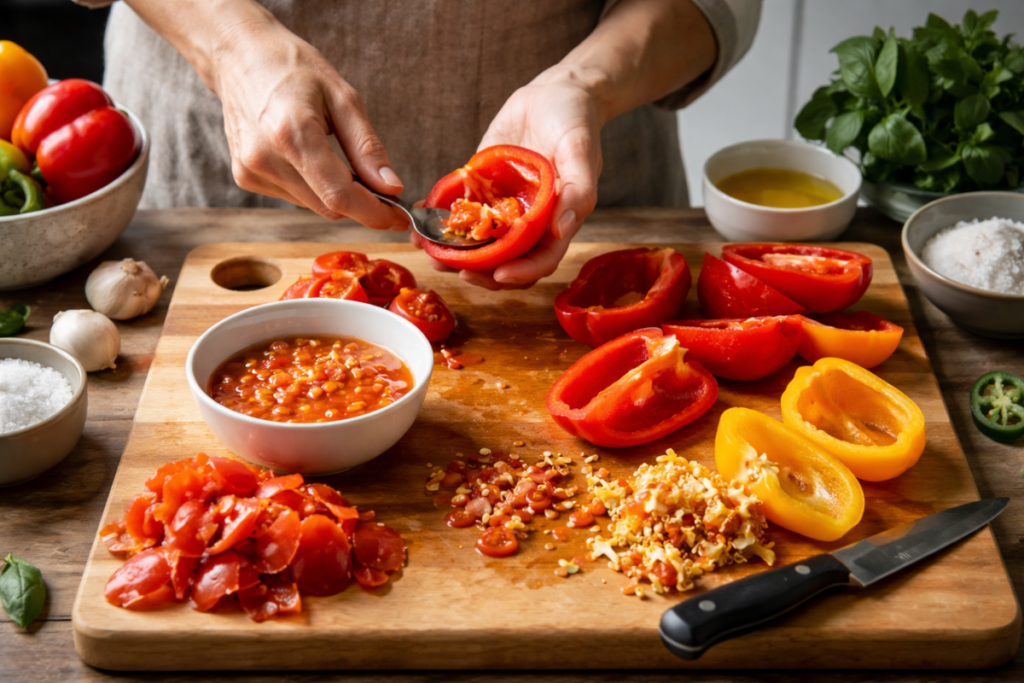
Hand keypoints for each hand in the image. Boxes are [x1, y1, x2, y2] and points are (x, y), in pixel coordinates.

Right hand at [212, 19, 408, 228]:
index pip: (339, 195)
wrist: (239, 56)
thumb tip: (391, 189)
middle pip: (328, 206)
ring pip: (313, 205)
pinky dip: (311, 186)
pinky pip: (294, 197)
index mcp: (292, 134)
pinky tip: (305, 155)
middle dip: (360, 203)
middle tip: (379, 186)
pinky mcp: (244, 177)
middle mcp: (265, 158)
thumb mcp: (343, 98)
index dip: (374, 213)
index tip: (399, 218)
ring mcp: (250, 170)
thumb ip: (367, 148)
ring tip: (334, 155)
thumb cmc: (293, 68)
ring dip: (334, 193)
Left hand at [416, 65, 601, 288]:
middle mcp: (528, 221)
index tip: (499, 275)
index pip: (541, 260)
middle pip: (505, 261)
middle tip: (454, 269)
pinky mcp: (482, 188)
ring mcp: (502, 207)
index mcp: (556, 221)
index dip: (522, 274)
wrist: (553, 93)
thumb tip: (562, 230)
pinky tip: (421, 217)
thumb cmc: (576, 122)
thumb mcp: (582, 153)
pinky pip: (461, 210)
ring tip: (428, 252)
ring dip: (454, 253)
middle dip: (479, 271)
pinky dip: (441, 218)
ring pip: (478, 243)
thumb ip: (578, 192)